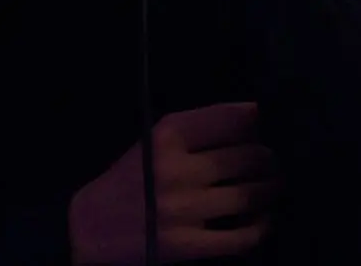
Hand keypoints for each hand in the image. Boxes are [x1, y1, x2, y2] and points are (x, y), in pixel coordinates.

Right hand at [68, 102, 279, 264]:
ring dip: (270, 190)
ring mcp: (182, 209)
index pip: (228, 119)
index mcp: (165, 137)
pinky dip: (260, 227)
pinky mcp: (186, 245)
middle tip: (272, 163)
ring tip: (272, 187)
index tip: (260, 127)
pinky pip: (240, 237)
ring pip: (249, 196)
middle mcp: (175, 170)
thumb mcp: (153, 142)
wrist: (87, 228)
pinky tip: (261, 220)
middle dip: (268, 159)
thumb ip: (197, 128)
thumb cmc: (127, 180)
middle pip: (246, 157)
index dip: (253, 122)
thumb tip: (254, 115)